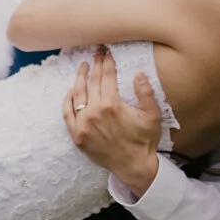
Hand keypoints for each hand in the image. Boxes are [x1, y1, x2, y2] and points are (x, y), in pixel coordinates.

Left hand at [63, 47, 161, 197]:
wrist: (133, 166)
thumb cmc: (144, 141)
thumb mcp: (152, 116)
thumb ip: (146, 93)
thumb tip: (139, 74)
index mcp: (112, 105)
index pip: (107, 77)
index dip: (107, 62)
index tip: (106, 52)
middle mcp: (94, 113)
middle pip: (92, 82)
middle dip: (94, 65)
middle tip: (96, 53)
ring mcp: (83, 124)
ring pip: (77, 95)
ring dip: (79, 78)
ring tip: (83, 66)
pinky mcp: (77, 135)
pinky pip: (68, 113)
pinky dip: (68, 100)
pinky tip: (71, 90)